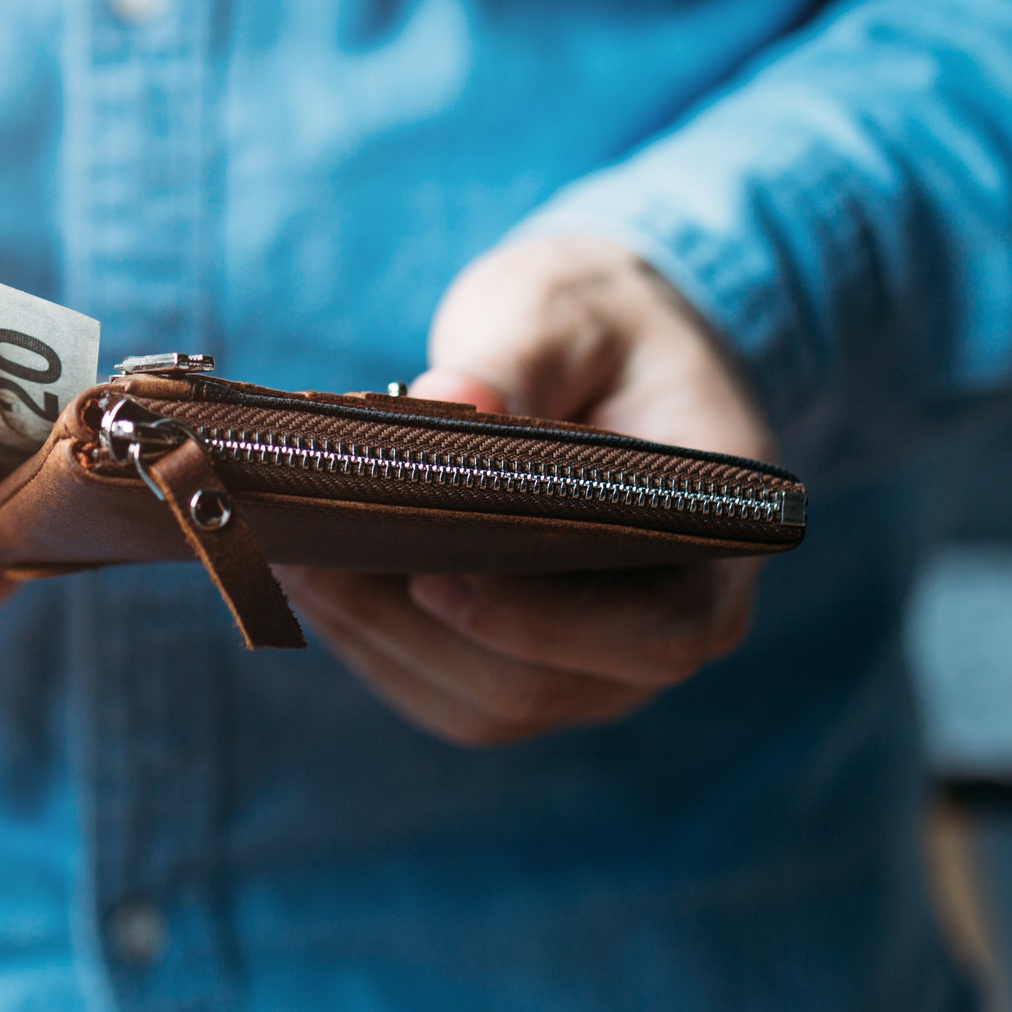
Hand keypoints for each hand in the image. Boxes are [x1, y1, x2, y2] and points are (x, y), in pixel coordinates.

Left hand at [278, 234, 773, 747]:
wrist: (598, 348)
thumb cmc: (599, 322)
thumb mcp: (569, 307)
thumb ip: (523, 353)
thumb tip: (455, 399)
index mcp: (719, 541)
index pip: (657, 635)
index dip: (543, 627)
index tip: (434, 578)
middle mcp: (665, 625)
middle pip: (541, 685)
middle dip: (417, 629)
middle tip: (314, 554)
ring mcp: (593, 660)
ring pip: (480, 704)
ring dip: (379, 641)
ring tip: (293, 557)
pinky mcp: (523, 662)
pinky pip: (445, 687)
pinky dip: (373, 641)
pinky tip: (311, 576)